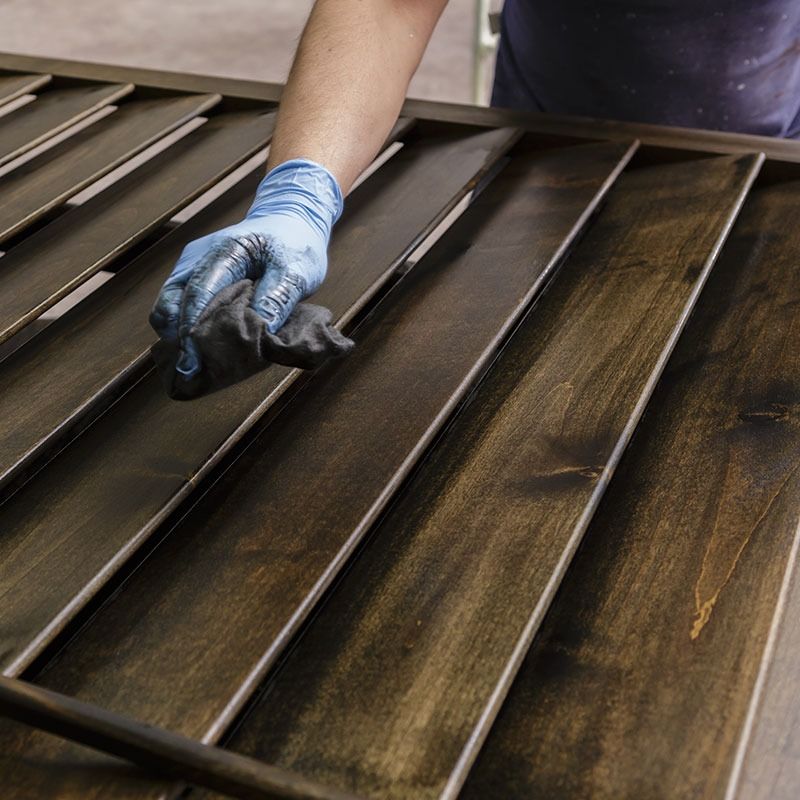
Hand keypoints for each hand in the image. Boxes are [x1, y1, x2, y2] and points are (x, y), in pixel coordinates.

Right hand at [149, 158, 342, 378]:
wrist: (289, 222)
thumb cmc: (295, 246)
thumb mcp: (297, 270)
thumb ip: (278, 297)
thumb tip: (259, 330)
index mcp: (224, 251)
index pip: (197, 292)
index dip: (190, 330)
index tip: (190, 361)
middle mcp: (199, 258)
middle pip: (172, 303)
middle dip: (179, 339)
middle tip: (191, 372)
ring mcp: (193, 268)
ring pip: (171, 308)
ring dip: (182, 336)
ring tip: (198, 365)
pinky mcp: (196, 280)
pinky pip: (182, 307)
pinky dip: (190, 329)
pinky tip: (205, 349)